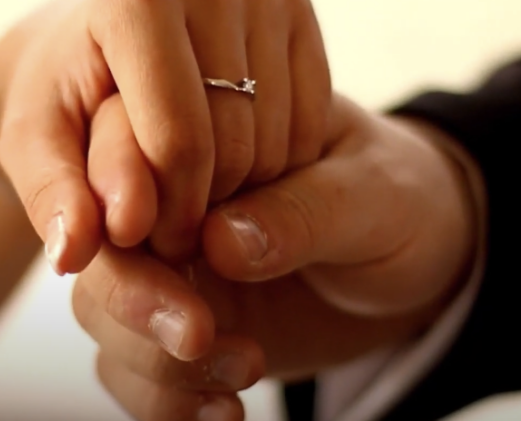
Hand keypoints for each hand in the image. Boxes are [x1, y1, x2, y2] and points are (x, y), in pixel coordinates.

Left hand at [0, 0, 330, 274]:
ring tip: (194, 196)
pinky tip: (232, 167)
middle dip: (202, 208)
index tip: (146, 242)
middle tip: (170, 228)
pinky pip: (311, 126)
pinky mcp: (295, 3)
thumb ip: (51, 201)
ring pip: (278, 142)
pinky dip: (279, 170)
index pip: (177, 142)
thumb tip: (75, 252)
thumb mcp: (35, 151)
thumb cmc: (64, 103)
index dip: (169, 215)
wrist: (100, 45)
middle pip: (233, 143)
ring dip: (243, 197)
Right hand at [71, 94, 482, 420]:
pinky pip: (130, 370)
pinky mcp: (174, 327)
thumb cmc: (400, 199)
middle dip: (133, 296)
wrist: (422, 264)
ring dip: (155, 359)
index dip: (120, 187)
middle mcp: (168, 196)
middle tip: (198, 333)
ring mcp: (167, 266)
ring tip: (248, 367)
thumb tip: (221, 240)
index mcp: (203, 127)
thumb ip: (304, 210)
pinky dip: (165, 402)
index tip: (151, 238)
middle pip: (98, 241)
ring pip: (101, 311)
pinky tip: (227, 409)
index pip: (127, 141)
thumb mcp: (375, 191)